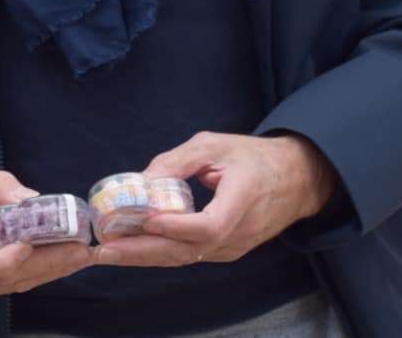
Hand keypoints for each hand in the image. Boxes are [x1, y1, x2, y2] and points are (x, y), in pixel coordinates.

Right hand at [0, 166, 99, 300]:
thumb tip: (28, 197)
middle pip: (6, 280)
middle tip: (80, 249)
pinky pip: (12, 283)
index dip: (6, 260)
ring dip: (49, 270)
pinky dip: (38, 271)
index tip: (31, 241)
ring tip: (81, 254)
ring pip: (14, 284)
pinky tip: (61, 260)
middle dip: (47, 265)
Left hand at [99, 131, 336, 266]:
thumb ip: (178, 160)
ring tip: (108, 251)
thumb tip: (140, 181)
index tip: (145, 220)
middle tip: (105, 251)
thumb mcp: (214, 144)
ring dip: (146, 255)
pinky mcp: (227, 251)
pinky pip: (190, 254)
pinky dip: (161, 252)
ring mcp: (235, 246)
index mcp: (244, 198)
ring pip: (186, 257)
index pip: (210, 225)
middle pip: (189, 251)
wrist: (296, 179)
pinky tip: (133, 247)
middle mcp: (241, 231)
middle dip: (144, 253)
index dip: (176, 227)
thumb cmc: (254, 157)